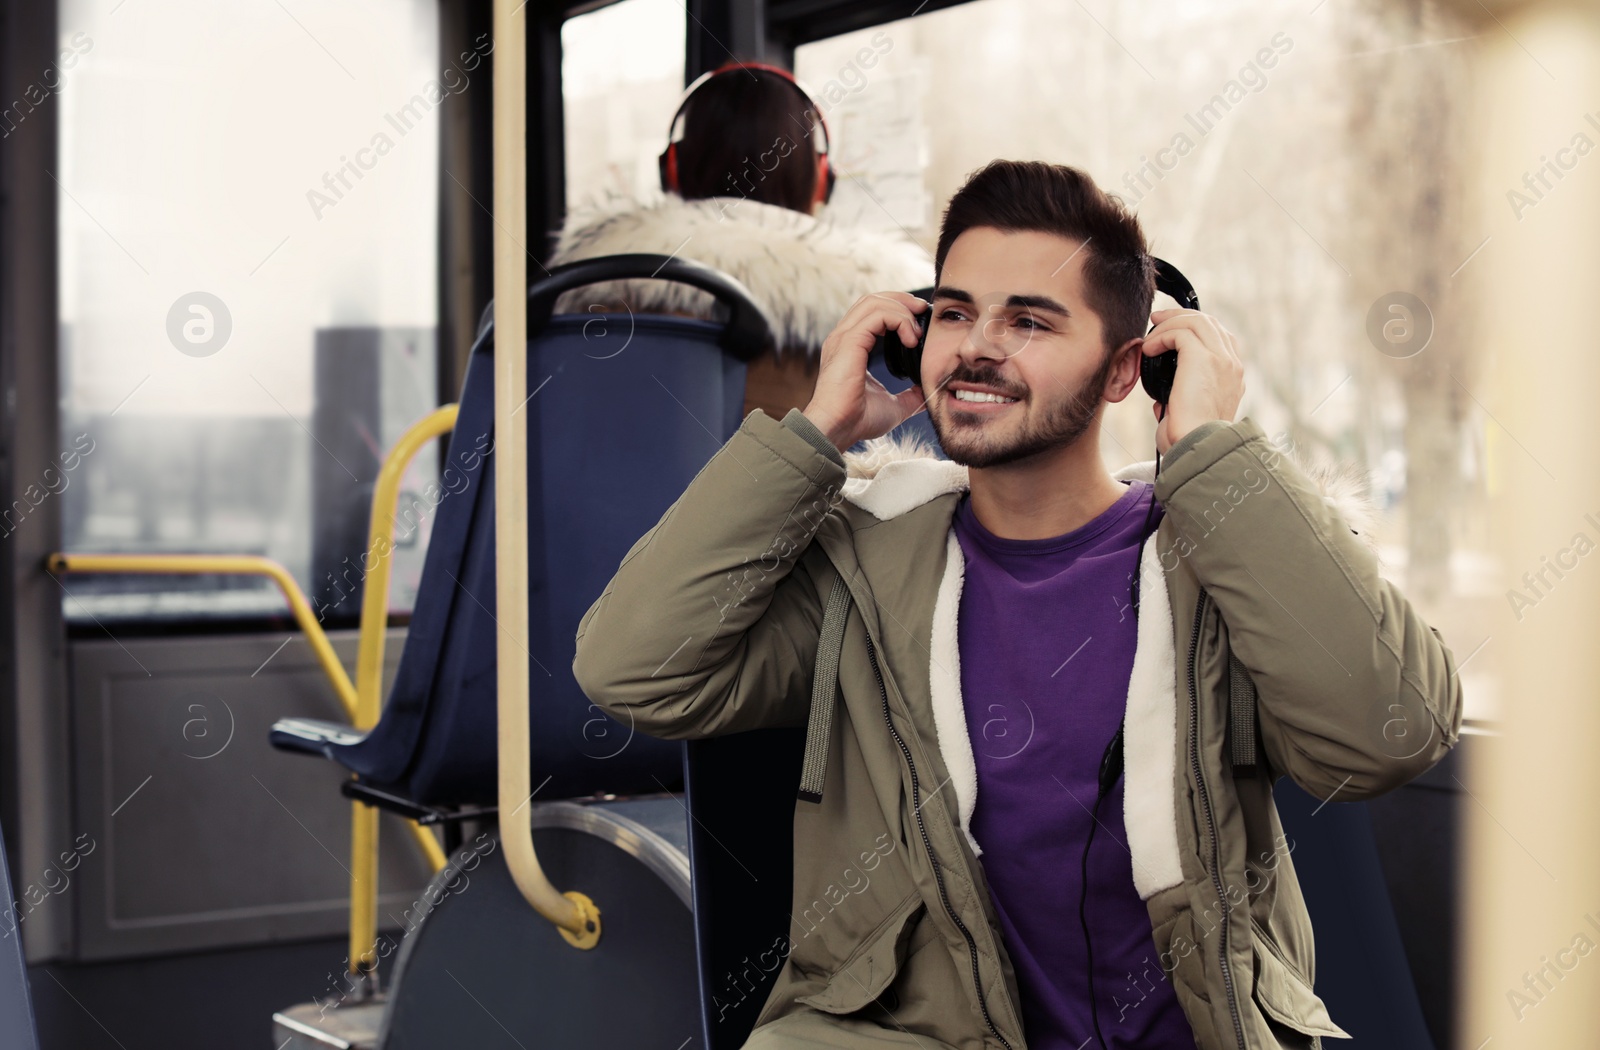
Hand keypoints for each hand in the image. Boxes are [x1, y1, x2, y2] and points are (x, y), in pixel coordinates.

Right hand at [803, 292, 928, 450]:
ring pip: (874, 302)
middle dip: (902, 300)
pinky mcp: (849, 341)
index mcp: (851, 346)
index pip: (872, 311)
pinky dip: (899, 320)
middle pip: (873, 299)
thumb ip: (910, 395)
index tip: (919, 321)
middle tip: (923, 312)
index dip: (897, 309)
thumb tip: (927, 392)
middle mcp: (844, 337)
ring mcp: (843, 337)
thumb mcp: (894, 405)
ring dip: (902, 310)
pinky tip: (910, 340)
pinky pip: (878, 315)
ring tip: (917, 331)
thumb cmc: (857, 420)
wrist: (838, 429)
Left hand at [1143, 308, 1243, 454]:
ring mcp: (1222, 359)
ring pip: (1196, 321)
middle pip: (1210, 323)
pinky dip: (1162, 336)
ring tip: (1150, 336)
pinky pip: (1181, 332)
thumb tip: (1164, 401)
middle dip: (1181, 316)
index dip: (1196, 328)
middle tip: (1157, 320)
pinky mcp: (1204, 358)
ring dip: (1169, 324)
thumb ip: (1182, 402)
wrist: (1198, 446)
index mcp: (1233, 376)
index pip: (1220, 337)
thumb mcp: (1190, 416)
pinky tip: (1149, 349)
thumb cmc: (1190, 440)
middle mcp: (1232, 364)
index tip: (1171, 331)